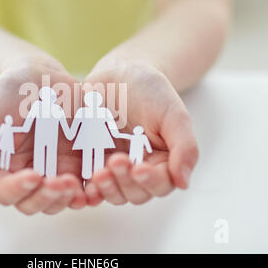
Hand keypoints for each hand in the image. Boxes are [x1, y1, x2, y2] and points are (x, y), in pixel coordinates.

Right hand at [0, 59, 86, 214]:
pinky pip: (84, 187)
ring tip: (75, 182)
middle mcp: (28, 174)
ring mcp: (53, 170)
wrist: (42, 76)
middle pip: (33, 203)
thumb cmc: (11, 93)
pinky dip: (89, 192)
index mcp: (2, 167)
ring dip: (67, 198)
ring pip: (59, 200)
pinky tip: (94, 185)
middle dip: (46, 197)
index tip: (33, 175)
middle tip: (60, 182)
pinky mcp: (77, 164)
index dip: (18, 190)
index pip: (6, 192)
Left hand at [83, 62, 198, 205]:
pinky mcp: (91, 163)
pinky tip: (83, 185)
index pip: (161, 183)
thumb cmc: (149, 91)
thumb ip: (184, 146)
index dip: (151, 181)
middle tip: (115, 161)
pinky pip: (90, 185)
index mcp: (163, 161)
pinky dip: (88, 190)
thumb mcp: (172, 113)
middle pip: (136, 193)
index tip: (139, 169)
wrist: (117, 74)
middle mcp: (139, 169)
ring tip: (99, 173)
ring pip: (114, 193)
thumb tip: (184, 182)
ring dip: (107, 188)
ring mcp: (114, 168)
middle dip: (126, 182)